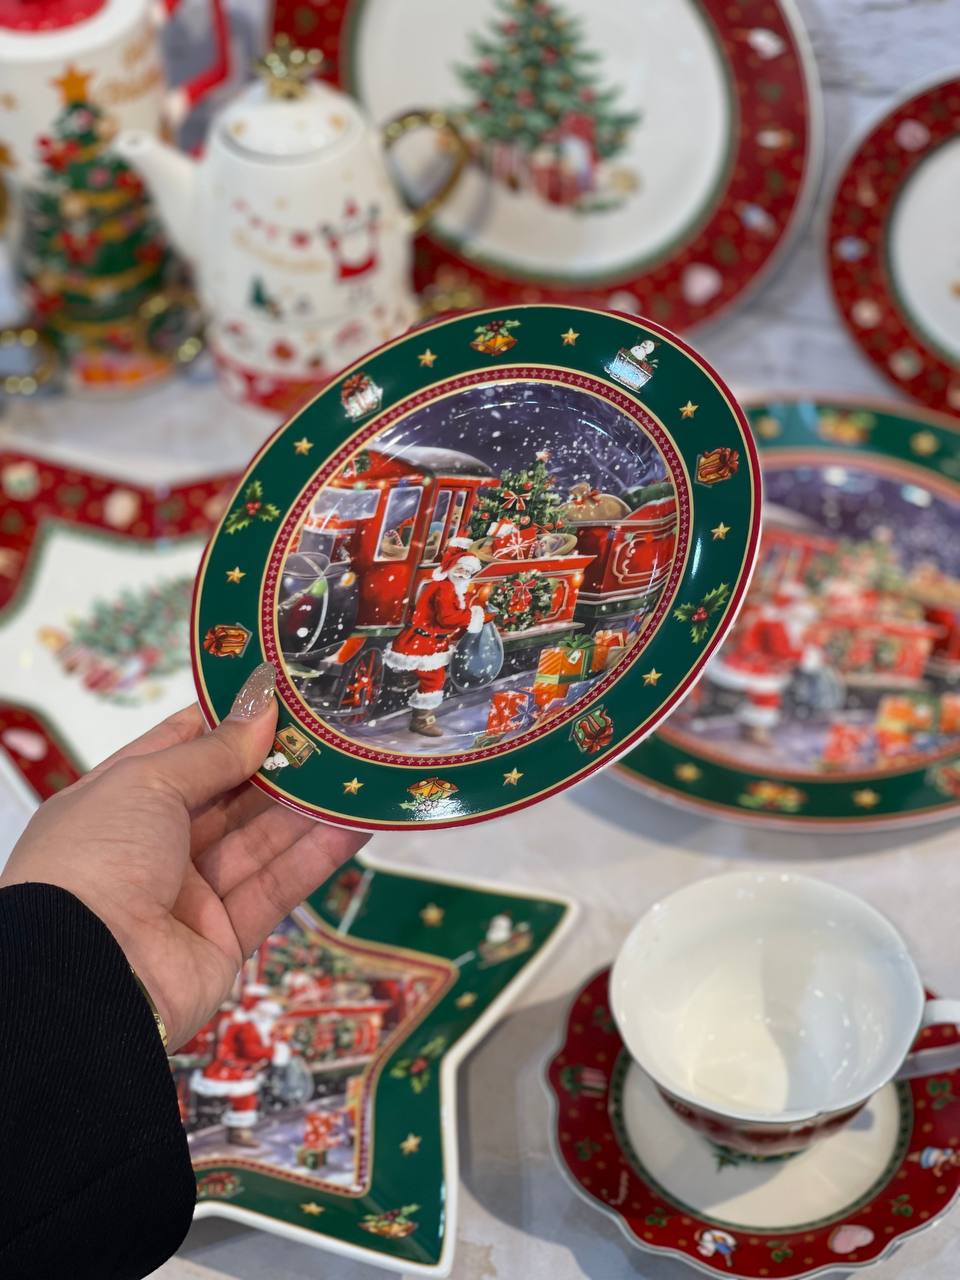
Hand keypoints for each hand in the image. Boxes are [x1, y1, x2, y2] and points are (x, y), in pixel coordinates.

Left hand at [0, 663, 366, 1049]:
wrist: (85, 978)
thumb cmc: (97, 860)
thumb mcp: (146, 784)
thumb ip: (213, 750)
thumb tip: (261, 706)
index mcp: (118, 801)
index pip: (179, 749)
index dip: (228, 720)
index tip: (279, 693)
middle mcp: (154, 844)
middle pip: (229, 796)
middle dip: (279, 763)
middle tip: (333, 731)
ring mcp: (192, 893)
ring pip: (261, 840)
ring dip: (309, 806)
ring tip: (358, 769)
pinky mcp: (228, 936)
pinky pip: (278, 887)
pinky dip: (317, 856)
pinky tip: (356, 823)